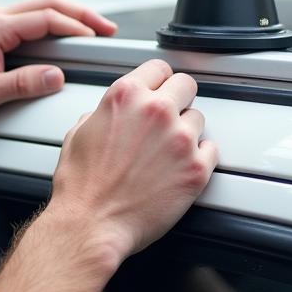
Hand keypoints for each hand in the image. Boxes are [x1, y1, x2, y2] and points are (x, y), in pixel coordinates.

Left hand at [0, 0, 116, 132]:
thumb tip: (55, 76)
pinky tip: (68, 36)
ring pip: (40, 9)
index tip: (97, 37)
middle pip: (47, 4)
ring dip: (69, 17)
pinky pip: (31, 20)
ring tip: (95, 29)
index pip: (44, 19)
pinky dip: (54, 24)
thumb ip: (23, 83)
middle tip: (107, 27)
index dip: (75, 27)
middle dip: (80, 14)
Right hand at [48, 59, 217, 266]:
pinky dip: (200, 157)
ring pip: (199, 118)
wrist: (91, 223)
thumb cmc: (82, 185)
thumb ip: (104, 112)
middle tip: (169, 117)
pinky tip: (181, 167)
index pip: (159, 67)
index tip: (160, 89)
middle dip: (178, 99)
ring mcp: (180, 138)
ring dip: (187, 131)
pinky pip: (211, 150)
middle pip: (187, 84)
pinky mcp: (196, 168)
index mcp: (126, 96)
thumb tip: (114, 113)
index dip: (158, 80)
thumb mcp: (79, 132)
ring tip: (168, 151)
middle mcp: (156, 110)